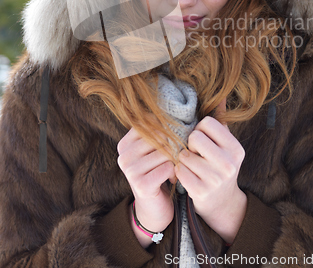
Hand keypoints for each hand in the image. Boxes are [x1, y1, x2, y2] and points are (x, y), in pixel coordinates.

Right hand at [117, 128, 175, 246]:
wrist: (154, 208)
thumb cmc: (157, 173)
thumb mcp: (155, 150)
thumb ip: (159, 132)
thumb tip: (176, 116)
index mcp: (124, 144)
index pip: (152, 124)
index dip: (167, 133)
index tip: (166, 147)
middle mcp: (124, 156)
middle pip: (160, 137)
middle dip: (173, 147)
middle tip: (171, 161)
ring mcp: (131, 171)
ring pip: (166, 152)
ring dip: (174, 162)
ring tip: (170, 171)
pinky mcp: (141, 185)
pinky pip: (168, 167)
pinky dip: (174, 173)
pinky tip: (170, 180)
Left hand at [175, 100, 246, 243]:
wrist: (222, 202)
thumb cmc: (219, 165)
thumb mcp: (225, 145)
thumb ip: (221, 121)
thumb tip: (220, 96)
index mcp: (236, 148)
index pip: (207, 124)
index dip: (200, 130)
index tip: (203, 140)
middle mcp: (229, 164)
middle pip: (195, 137)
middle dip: (190, 144)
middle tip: (196, 153)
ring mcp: (215, 179)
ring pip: (184, 155)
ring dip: (184, 159)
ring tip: (193, 165)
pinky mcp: (201, 191)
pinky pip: (179, 171)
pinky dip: (179, 172)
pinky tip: (188, 175)